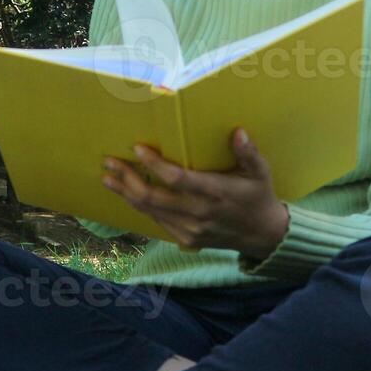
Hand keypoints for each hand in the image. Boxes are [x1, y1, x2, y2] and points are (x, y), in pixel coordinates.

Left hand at [101, 127, 290, 257]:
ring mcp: (190, 229)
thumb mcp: (261, 173)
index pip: (178, 179)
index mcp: (216, 193)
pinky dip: (139, 207)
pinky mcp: (185, 239)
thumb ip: (249, 153)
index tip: (137, 149)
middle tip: (110, 162)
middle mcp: (199, 213)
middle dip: (128, 178)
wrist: (262, 236)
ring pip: (149, 211)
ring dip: (126, 193)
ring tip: (108, 178)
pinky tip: (127, 194)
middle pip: (153, 197)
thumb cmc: (259, 197)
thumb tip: (238, 132)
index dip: (155, 165)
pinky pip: (156, 221)